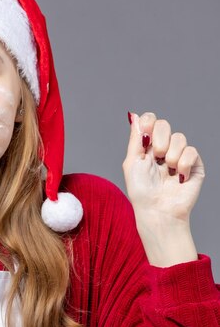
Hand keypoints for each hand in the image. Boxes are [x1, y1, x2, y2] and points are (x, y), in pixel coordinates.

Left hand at [122, 112, 204, 265]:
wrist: (158, 209)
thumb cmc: (141, 190)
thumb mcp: (132, 162)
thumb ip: (135, 138)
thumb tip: (134, 116)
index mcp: (146, 147)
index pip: (150, 121)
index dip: (149, 122)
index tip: (145, 132)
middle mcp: (162, 149)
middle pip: (164, 125)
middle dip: (158, 140)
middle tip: (155, 157)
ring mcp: (179, 156)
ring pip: (179, 137)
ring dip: (170, 155)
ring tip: (167, 171)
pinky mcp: (194, 165)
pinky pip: (191, 151)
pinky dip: (183, 164)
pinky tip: (179, 177)